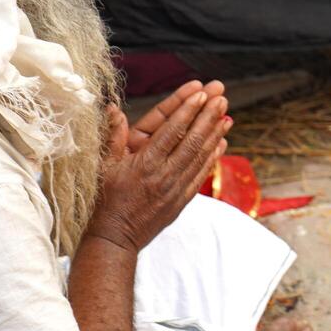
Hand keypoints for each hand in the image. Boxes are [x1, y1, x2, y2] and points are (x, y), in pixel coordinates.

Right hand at [86, 87, 231, 251]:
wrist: (115, 238)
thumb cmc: (104, 200)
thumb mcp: (103, 167)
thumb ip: (112, 137)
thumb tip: (114, 108)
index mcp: (145, 163)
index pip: (171, 131)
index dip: (188, 110)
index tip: (201, 93)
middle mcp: (164, 174)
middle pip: (192, 140)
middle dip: (208, 116)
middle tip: (221, 96)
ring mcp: (176, 188)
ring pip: (200, 156)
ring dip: (215, 134)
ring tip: (227, 115)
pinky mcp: (182, 199)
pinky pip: (201, 174)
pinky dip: (213, 157)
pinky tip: (221, 142)